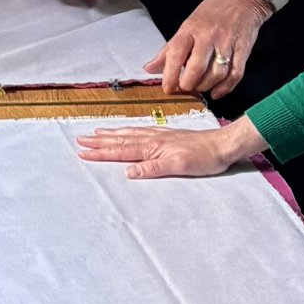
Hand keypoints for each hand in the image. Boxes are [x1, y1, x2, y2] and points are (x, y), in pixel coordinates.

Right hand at [72, 116, 266, 176]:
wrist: (222, 145)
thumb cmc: (203, 157)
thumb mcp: (178, 166)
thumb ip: (153, 168)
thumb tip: (129, 172)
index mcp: (152, 147)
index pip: (121, 150)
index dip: (101, 152)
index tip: (83, 152)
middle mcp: (152, 139)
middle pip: (120, 140)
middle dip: (99, 141)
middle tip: (80, 140)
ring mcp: (159, 136)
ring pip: (128, 134)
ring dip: (110, 135)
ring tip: (96, 133)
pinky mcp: (166, 136)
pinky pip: (139, 132)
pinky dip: (126, 132)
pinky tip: (125, 131)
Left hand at [147, 0, 269, 97]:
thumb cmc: (212, 12)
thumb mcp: (187, 25)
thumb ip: (169, 49)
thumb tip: (149, 68)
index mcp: (190, 29)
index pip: (176, 54)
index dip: (170, 75)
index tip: (168, 88)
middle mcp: (208, 36)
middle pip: (197, 68)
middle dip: (188, 84)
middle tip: (185, 89)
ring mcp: (227, 43)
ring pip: (216, 73)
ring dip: (206, 87)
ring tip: (199, 88)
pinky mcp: (243, 50)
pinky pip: (235, 74)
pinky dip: (225, 88)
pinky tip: (216, 92)